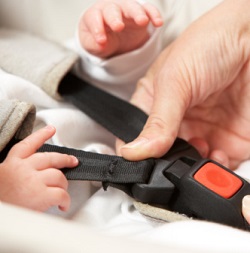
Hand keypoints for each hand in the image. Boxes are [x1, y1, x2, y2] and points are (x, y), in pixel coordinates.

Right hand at [0, 126, 77, 211]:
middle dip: (65, 159)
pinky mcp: (41, 195)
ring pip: (59, 176)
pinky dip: (65, 200)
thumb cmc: (2, 198)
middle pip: (51, 158)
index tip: (51, 129)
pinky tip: (62, 204)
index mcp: (12, 163)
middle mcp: (24, 168)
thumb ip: (18, 171)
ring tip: (61, 192)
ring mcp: (34, 180)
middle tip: (72, 161)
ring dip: (63, 185)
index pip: (29, 144)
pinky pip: (62, 193)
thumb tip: (37, 171)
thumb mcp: (3, 178)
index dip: (41, 135)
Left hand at [79, 0, 162, 57]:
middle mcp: (110, 9)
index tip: (101, 41)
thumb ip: (93, 45)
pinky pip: (148, 10)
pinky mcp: (141, 15)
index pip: (94, 18)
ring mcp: (126, 10)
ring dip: (137, 13)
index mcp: (95, 15)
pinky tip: (158, 23)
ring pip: (132, 7)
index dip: (97, 28)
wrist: (112, 39)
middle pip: (112, 9)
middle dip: (115, 18)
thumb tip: (102, 45)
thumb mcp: (92, 45)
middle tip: (118, 27)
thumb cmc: (99, 40)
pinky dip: (154, 14)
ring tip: (142, 21)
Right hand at [120, 0, 249, 169]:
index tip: (139, 162)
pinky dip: (216, 169)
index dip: (135, 151)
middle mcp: (176, 120)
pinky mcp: (226, 139)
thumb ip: (158, 121)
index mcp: (154, 103)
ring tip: (199, 150)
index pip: (136, 135)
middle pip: (162, 154)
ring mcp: (200, 130)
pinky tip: (216, 155)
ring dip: (192, 166)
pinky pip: (217, 164)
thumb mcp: (174, 81)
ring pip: (189, 163)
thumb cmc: (207, 44)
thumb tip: (134, 150)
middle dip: (167, 162)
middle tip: (172, 159)